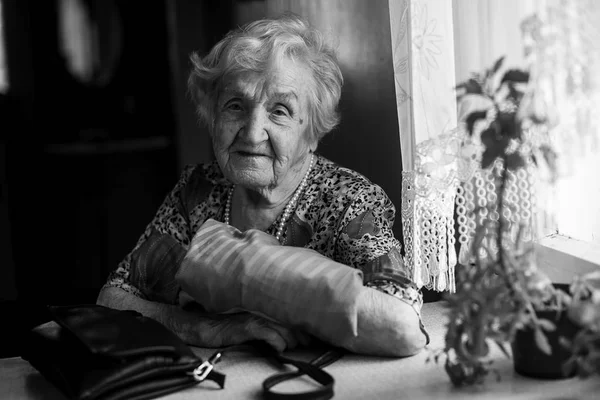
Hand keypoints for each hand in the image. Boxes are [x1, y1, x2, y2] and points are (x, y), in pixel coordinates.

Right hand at [194, 312, 310, 351]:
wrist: (206, 326)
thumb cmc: (228, 325)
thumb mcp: (250, 320)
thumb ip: (266, 321)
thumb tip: (285, 331)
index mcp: (262, 305)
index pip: (287, 311)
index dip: (300, 323)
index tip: (308, 334)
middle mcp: (261, 308)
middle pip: (289, 319)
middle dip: (300, 333)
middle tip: (306, 343)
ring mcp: (255, 317)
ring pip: (283, 328)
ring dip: (291, 340)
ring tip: (291, 346)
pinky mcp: (248, 327)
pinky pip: (270, 335)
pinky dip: (278, 343)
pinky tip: (278, 348)